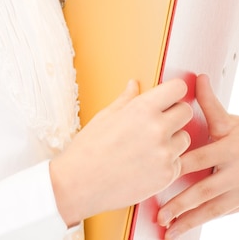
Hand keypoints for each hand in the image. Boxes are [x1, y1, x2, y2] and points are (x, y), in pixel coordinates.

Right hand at [50, 78, 192, 226]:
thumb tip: (134, 84)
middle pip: (186, 112)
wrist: (81, 183)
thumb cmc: (90, 147)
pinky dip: (168, 162)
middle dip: (175, 114)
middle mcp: (158, 128)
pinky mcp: (167, 176)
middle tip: (159, 121)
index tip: (169, 96)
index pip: (178, 88)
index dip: (174, 91)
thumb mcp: (106, 115)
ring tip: (150, 145)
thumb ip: (127, 99)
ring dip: (173, 139)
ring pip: (185, 138)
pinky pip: (179, 162)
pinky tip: (148, 163)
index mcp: (142, 108)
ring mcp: (164, 153)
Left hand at [157, 74, 238, 238]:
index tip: (158, 171)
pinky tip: (179, 231)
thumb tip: (197, 77)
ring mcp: (237, 189)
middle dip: (180, 200)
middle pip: (204, 188)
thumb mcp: (229, 119)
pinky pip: (215, 215)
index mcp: (228, 145)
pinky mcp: (238, 203)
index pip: (200, 156)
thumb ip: (210, 102)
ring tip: (166, 227)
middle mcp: (234, 170)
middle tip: (159, 210)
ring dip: (187, 219)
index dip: (179, 164)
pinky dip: (196, 223)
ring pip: (210, 207)